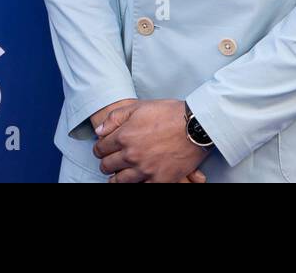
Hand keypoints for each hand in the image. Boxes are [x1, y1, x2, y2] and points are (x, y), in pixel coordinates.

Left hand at [92, 99, 208, 182]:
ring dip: (116, 178)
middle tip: (109, 162)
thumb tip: (99, 130)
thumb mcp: (139, 107)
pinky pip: (140, 187)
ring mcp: (145, 170)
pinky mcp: (159, 180)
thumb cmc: (169, 113)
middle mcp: (131, 156)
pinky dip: (137, 183)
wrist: (196, 126)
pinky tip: (137, 179)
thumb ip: (115, 118)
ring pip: (120, 181)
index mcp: (124, 136)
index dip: (100, 149)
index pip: (101, 149)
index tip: (102, 149)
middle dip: (106, 163)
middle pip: (107, 166)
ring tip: (118, 175)